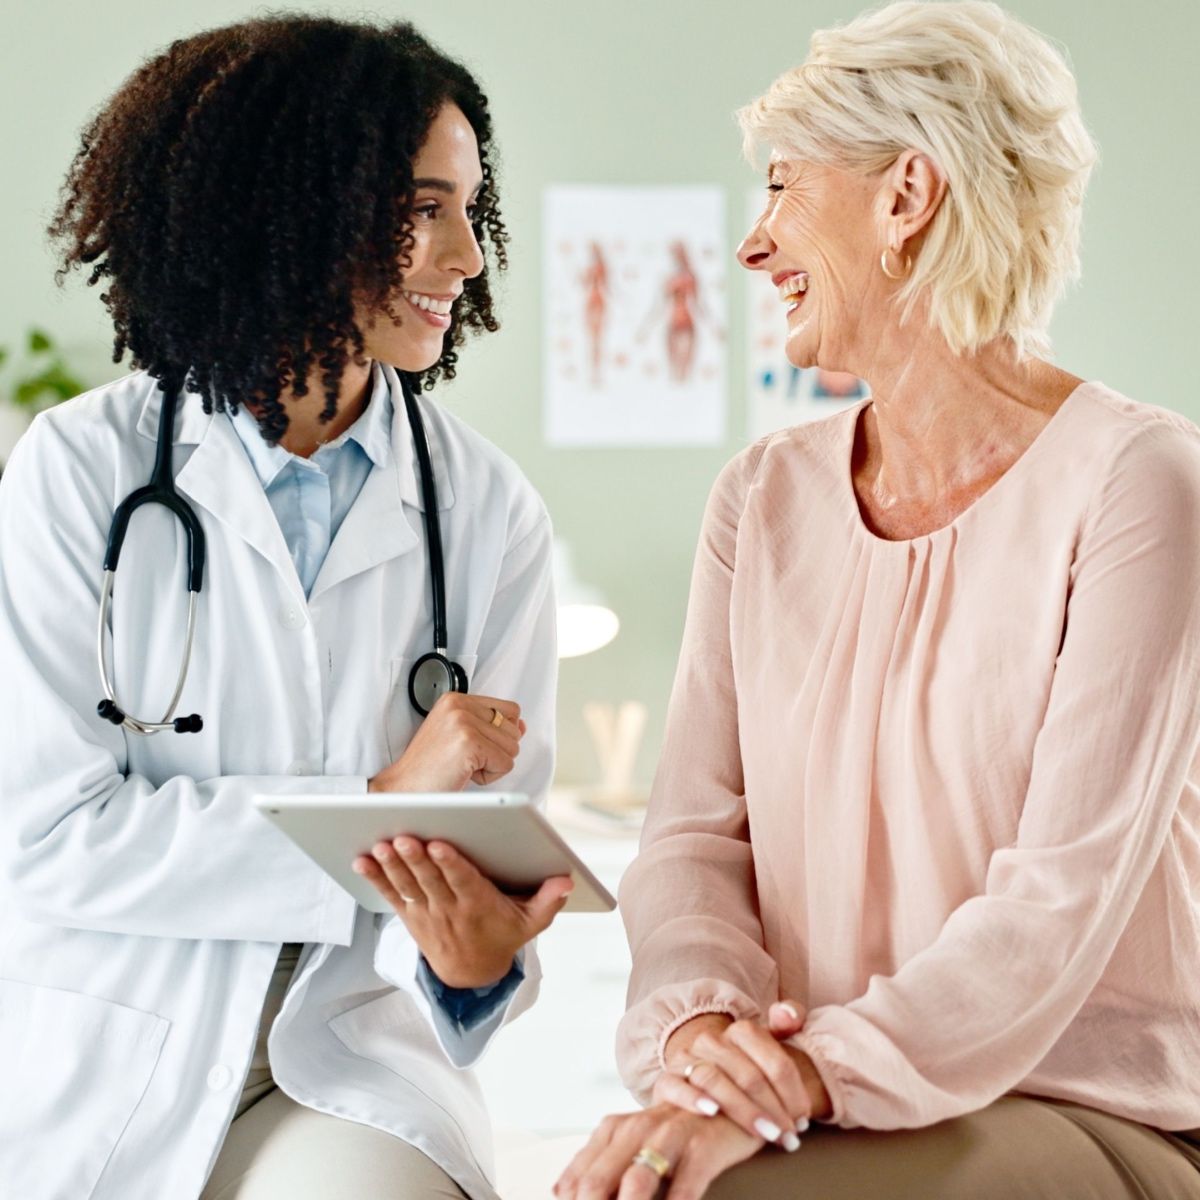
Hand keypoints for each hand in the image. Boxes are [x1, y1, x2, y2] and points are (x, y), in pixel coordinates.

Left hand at [353, 836, 572, 986]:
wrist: (472, 973)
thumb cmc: (503, 936)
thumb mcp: (531, 923)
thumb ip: (549, 901)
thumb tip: (566, 881)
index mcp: (478, 906)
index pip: (462, 882)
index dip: (449, 864)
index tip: (439, 845)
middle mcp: (449, 910)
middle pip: (430, 881)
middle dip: (416, 859)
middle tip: (403, 838)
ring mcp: (426, 913)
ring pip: (407, 886)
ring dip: (392, 866)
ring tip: (381, 846)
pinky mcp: (409, 915)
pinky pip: (390, 895)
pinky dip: (375, 878)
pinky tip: (361, 860)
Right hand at [368, 692, 526, 792]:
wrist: (402, 788)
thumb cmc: (428, 768)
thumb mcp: (457, 735)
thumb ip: (488, 726)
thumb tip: (521, 726)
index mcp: (456, 699)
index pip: (510, 709)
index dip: (500, 734)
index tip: (476, 747)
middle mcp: (460, 705)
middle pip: (514, 730)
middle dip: (495, 752)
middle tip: (464, 760)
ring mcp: (463, 723)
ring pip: (512, 747)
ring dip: (492, 765)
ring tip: (462, 766)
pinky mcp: (469, 743)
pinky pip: (505, 763)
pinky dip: (489, 776)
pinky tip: (464, 774)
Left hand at [555, 1103, 760, 1199]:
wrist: (727, 1095)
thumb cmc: (676, 1129)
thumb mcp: (633, 1139)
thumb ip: (598, 1164)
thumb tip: (561, 1192)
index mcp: (613, 1130)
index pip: (576, 1181)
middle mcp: (635, 1131)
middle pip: (595, 1185)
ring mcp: (668, 1137)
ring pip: (635, 1186)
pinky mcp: (701, 1149)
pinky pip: (682, 1193)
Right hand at [657, 1001, 828, 1146]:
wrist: (699, 1076)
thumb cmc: (746, 1069)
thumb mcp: (771, 1048)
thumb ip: (789, 1021)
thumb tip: (786, 1014)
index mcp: (743, 1031)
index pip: (775, 1062)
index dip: (794, 1094)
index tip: (804, 1121)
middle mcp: (713, 1041)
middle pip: (748, 1075)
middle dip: (773, 1110)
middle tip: (789, 1137)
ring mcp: (687, 1058)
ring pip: (715, 1080)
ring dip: (743, 1111)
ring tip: (766, 1135)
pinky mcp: (666, 1080)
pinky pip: (675, 1085)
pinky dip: (692, 1098)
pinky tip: (711, 1112)